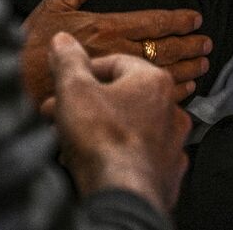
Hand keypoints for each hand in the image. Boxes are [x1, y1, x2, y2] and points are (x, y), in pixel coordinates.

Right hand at [21, 0, 211, 103]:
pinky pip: (154, 101)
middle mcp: (121, 54)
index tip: (196, 20)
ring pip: (167, 75)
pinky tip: (188, 90)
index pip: (156, 22)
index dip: (180, 21)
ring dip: (189, 69)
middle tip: (207, 44)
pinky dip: (177, 93)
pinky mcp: (118, 105)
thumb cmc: (31, 46)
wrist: (15, 89)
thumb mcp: (54, 5)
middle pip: (168, 49)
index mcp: (110, 28)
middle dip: (191, 46)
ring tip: (203, 65)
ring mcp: (121, 82)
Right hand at [41, 33, 190, 214]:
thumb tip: (64, 40)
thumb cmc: (103, 138)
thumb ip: (69, 61)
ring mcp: (174, 140)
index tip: (62, 84)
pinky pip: (140, 153)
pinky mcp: (169, 167)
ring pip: (132, 125)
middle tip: (58, 114)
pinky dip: (119, 153)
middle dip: (87, 103)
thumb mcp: (75, 90)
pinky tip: (97, 160)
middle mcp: (173, 107)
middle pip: (123, 96)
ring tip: (70, 140)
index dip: (83, 72)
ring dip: (101, 128)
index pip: (116, 62)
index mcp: (155, 81)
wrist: (124, 192)